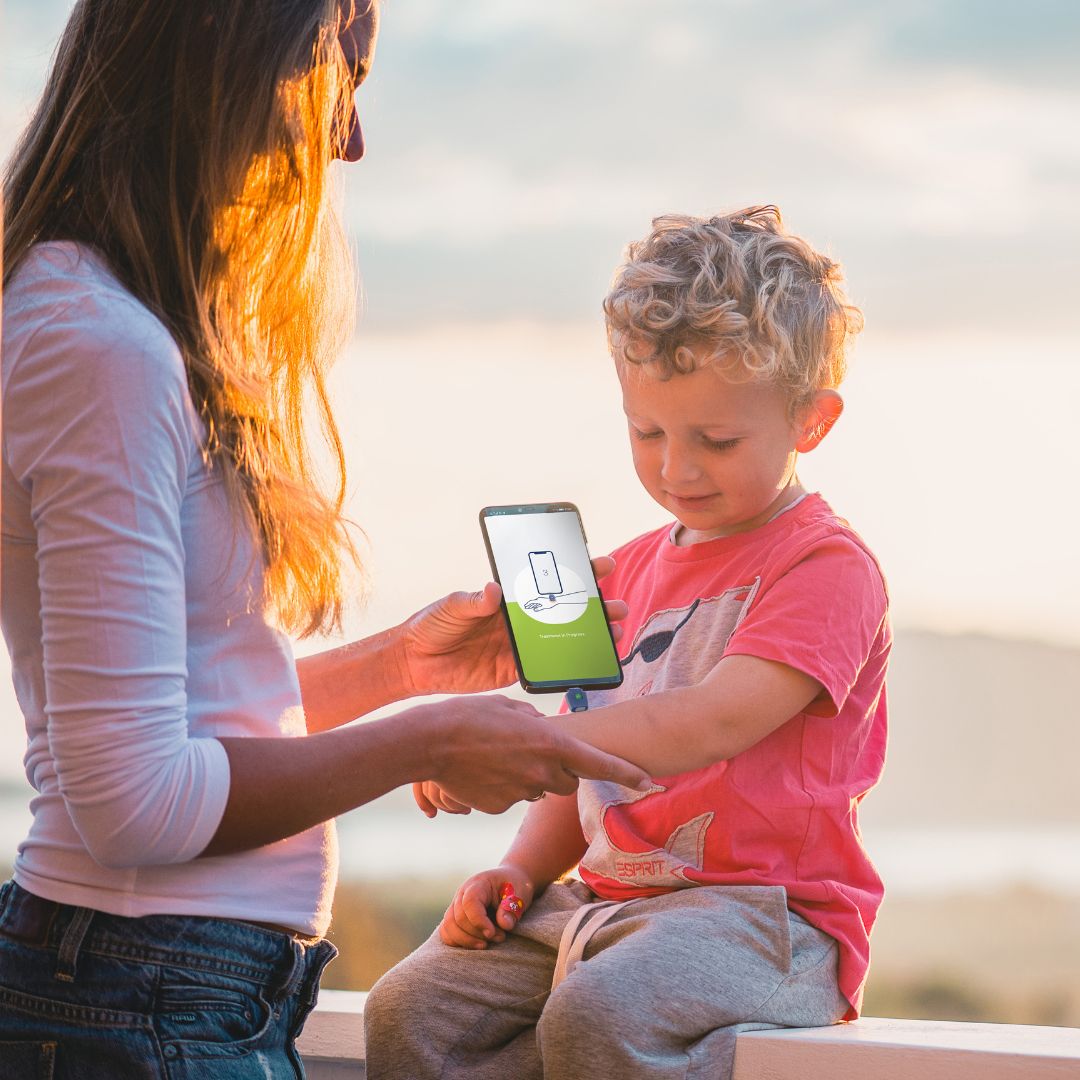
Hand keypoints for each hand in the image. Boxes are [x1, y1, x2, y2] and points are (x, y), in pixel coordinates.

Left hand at [399, 556, 627, 695]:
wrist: (413, 663)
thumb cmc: (430, 625)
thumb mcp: (452, 606)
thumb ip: (473, 600)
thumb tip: (493, 590)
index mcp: (508, 597)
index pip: (546, 581)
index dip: (576, 573)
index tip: (600, 565)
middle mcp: (519, 619)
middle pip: (563, 611)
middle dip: (594, 607)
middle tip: (617, 606)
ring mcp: (518, 645)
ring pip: (562, 639)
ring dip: (589, 636)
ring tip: (614, 633)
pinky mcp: (512, 669)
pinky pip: (545, 668)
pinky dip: (567, 665)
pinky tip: (588, 662)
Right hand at [421, 693, 650, 814]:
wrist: (430, 742)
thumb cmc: (470, 714)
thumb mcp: (511, 705)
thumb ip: (535, 720)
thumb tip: (540, 728)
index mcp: (551, 742)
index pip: (600, 763)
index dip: (627, 774)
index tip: (648, 782)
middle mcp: (542, 770)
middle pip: (568, 780)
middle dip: (561, 771)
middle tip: (534, 752)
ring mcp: (521, 792)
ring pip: (537, 788)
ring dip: (529, 776)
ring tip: (497, 756)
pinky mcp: (499, 807)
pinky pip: (510, 797)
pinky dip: (502, 786)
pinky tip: (481, 770)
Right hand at [439, 864, 534, 947]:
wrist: (510, 883)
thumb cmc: (516, 887)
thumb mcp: (521, 892)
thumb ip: (512, 908)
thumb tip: (504, 925)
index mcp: (478, 884)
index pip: (470, 902)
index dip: (479, 921)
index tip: (493, 933)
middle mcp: (462, 894)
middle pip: (458, 918)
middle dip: (478, 934)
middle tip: (500, 937)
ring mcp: (456, 905)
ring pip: (449, 927)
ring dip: (467, 941)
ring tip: (487, 944)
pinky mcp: (455, 918)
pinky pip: (446, 932)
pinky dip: (458, 942)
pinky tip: (476, 945)